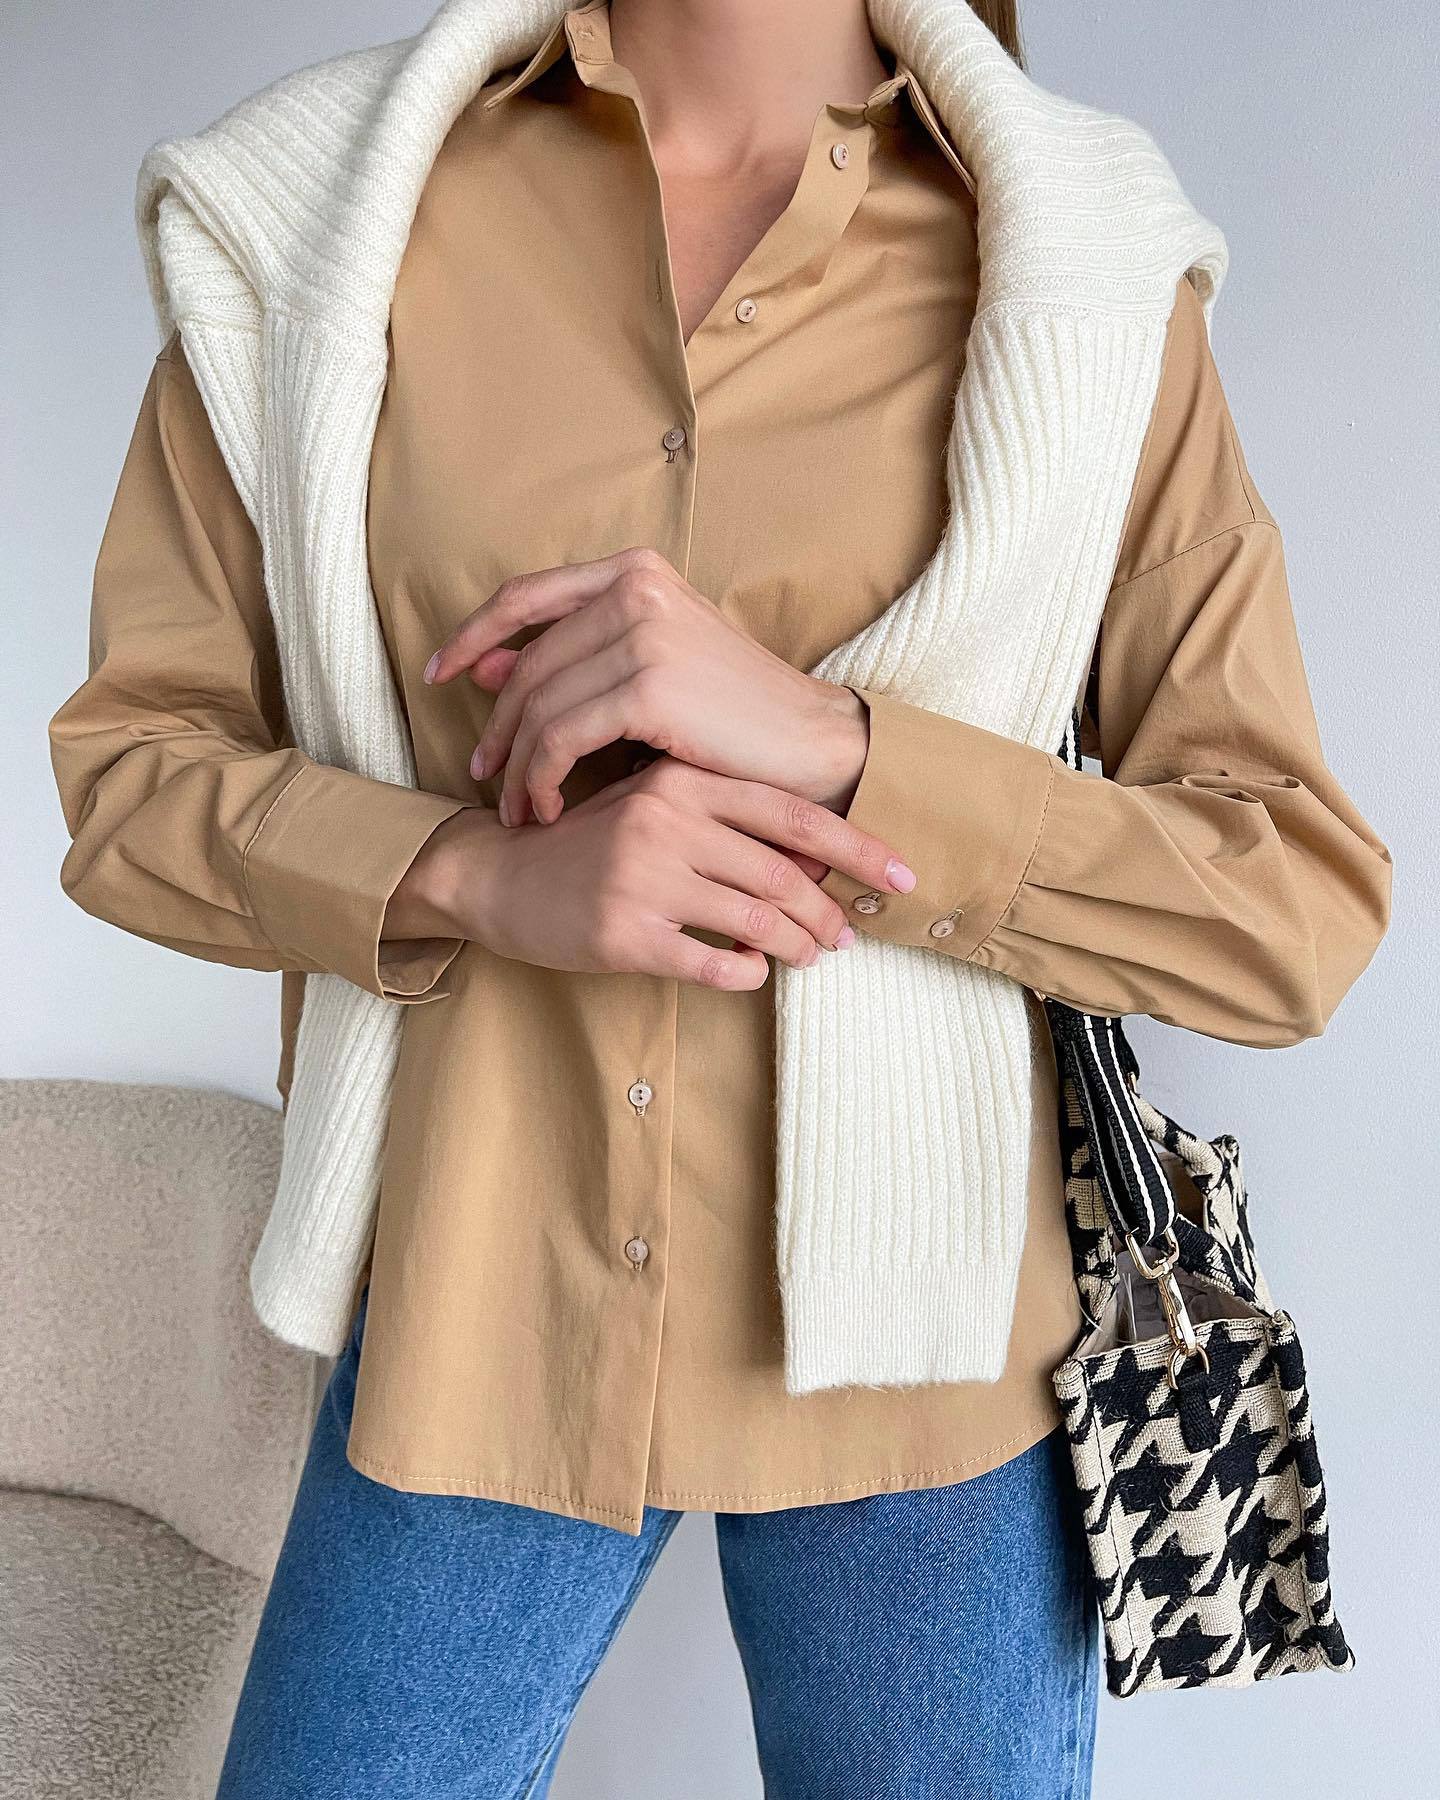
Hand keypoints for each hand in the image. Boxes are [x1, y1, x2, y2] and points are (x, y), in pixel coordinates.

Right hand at [384, 757, 914, 990]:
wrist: (497, 873)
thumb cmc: (590, 841)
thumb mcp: (655, 804)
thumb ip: (726, 817)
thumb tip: (816, 858)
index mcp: (681, 781)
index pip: (793, 815)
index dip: (858, 847)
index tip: (905, 877)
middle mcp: (665, 821)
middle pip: (783, 874)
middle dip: (828, 912)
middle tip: (847, 936)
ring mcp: (642, 878)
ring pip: (755, 920)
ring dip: (795, 946)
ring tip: (810, 957)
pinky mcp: (621, 933)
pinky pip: (710, 962)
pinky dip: (746, 973)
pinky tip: (752, 973)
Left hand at [422, 547, 868, 826]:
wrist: (812, 746)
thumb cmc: (733, 718)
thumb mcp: (650, 673)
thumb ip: (574, 660)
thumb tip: (485, 666)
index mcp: (635, 571)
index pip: (525, 595)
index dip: (473, 635)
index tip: (439, 675)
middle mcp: (635, 589)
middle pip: (526, 662)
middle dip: (496, 725)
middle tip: (484, 772)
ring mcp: (642, 634)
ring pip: (537, 705)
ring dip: (516, 765)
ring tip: (517, 807)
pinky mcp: (648, 687)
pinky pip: (561, 738)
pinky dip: (542, 778)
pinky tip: (548, 808)